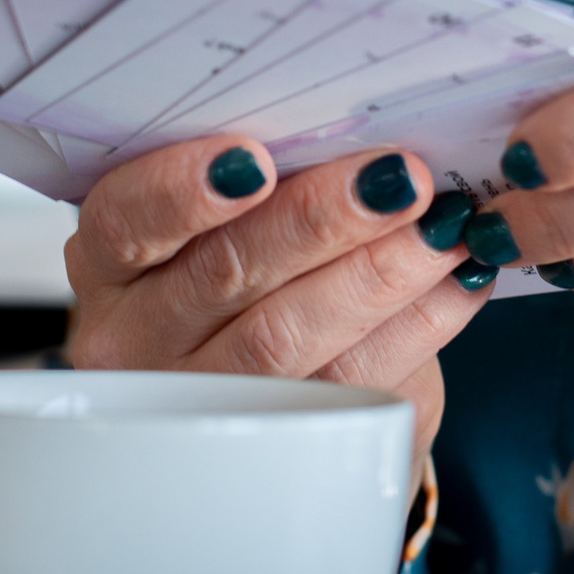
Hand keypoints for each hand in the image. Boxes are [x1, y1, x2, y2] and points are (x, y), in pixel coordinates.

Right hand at [63, 140, 497, 457]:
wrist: (275, 400)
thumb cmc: (255, 273)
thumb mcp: (236, 223)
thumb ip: (277, 182)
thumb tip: (369, 130)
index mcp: (113, 262)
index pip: (124, 222)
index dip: (181, 191)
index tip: (254, 159)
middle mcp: (137, 337)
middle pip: (221, 275)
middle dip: (317, 220)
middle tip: (397, 177)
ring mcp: (202, 400)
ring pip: (284, 337)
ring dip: (377, 273)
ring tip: (442, 226)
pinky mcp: (282, 443)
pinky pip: (351, 382)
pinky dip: (418, 321)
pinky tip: (460, 279)